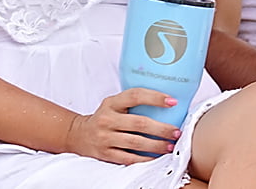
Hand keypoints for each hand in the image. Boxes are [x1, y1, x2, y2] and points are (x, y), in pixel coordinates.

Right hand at [65, 88, 182, 163]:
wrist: (79, 134)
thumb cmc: (104, 117)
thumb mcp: (113, 103)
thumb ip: (132, 102)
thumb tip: (165, 102)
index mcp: (111, 103)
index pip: (135, 96)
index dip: (155, 98)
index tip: (173, 102)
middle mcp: (107, 119)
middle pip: (139, 123)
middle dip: (162, 128)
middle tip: (176, 131)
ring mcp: (105, 138)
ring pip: (136, 142)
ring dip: (156, 145)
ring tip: (169, 145)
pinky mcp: (106, 154)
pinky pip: (129, 158)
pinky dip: (145, 159)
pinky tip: (156, 157)